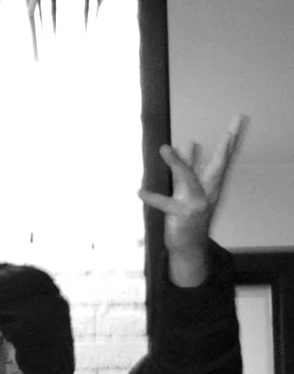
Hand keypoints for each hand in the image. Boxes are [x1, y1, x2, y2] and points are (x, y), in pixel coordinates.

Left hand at [141, 115, 245, 287]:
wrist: (188, 247)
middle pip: (218, 168)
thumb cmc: (187, 215)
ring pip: (187, 179)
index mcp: (210, 186)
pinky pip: (164, 203)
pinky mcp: (181, 215)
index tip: (234, 126)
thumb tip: (189, 143)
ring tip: (164, 147)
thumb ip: (188, 166)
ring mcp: (195, 204)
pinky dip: (151, 197)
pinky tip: (139, 191)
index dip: (228, 145)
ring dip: (177, 163)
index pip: (222, 162)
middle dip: (223, 151)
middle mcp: (207, 193)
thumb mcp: (189, 189)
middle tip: (230, 133)